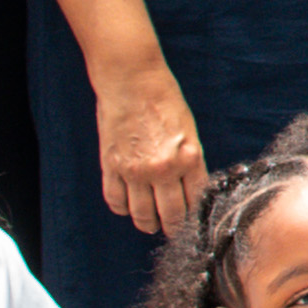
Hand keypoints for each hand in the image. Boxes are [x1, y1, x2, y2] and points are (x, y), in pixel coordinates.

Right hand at [97, 63, 206, 238]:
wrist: (131, 79)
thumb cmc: (163, 99)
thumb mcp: (189, 131)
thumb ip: (189, 163)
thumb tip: (189, 192)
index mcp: (189, 158)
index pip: (195, 203)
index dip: (194, 217)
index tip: (192, 222)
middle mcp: (163, 169)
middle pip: (171, 216)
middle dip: (173, 227)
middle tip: (172, 228)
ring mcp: (135, 171)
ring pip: (142, 216)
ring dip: (147, 224)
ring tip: (150, 223)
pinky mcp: (112, 166)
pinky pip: (115, 201)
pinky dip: (122, 208)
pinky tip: (128, 205)